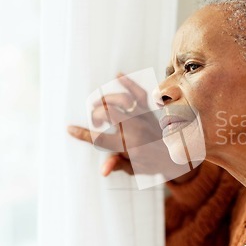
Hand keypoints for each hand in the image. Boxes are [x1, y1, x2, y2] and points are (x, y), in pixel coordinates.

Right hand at [68, 73, 200, 181]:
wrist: (175, 155)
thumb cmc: (150, 163)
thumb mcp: (133, 169)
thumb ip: (116, 165)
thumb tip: (102, 170)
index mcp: (128, 146)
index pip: (100, 139)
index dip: (83, 134)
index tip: (70, 129)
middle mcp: (135, 129)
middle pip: (108, 112)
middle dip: (96, 113)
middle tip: (95, 120)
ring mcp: (143, 117)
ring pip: (121, 100)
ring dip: (107, 99)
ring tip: (100, 104)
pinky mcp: (149, 110)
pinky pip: (140, 92)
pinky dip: (129, 82)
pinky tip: (118, 75)